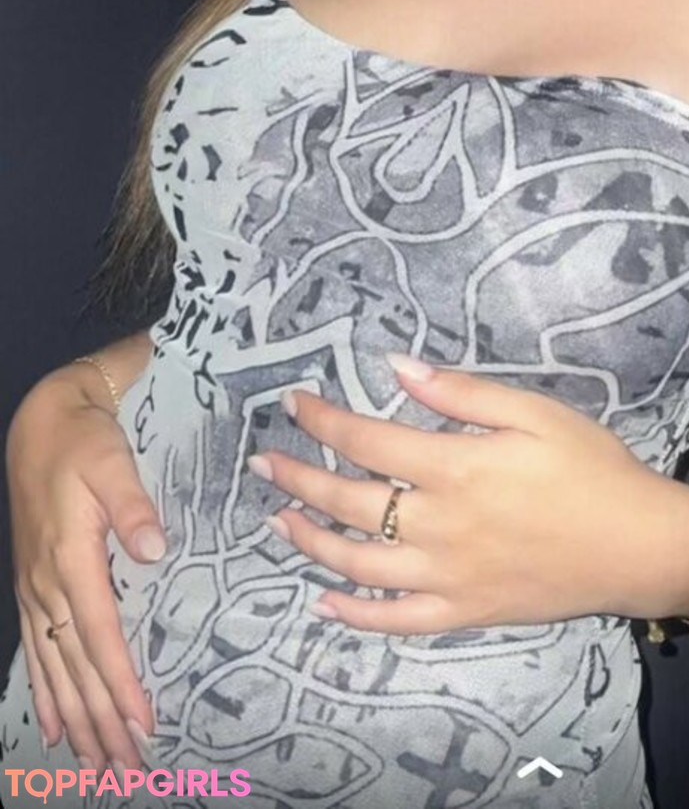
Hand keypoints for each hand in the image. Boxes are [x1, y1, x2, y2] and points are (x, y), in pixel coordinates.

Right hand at [5, 373, 160, 770]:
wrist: (44, 419)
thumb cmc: (84, 439)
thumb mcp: (111, 462)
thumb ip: (133, 506)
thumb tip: (153, 550)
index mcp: (71, 561)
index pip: (99, 636)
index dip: (119, 683)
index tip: (142, 723)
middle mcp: (48, 585)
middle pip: (77, 668)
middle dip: (102, 722)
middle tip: (128, 770)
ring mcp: (36, 589)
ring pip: (56, 669)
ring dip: (77, 719)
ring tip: (97, 766)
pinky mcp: (34, 584)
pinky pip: (37, 652)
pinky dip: (47, 692)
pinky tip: (56, 725)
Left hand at [247, 354, 675, 634]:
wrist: (637, 545)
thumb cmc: (591, 467)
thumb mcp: (535, 412)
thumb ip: (463, 393)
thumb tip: (397, 367)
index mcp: (456, 467)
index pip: (368, 441)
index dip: (324, 422)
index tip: (295, 404)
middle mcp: (439, 525)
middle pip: (349, 503)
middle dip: (298, 478)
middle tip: (262, 462)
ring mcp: (447, 576)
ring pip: (359, 563)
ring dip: (310, 541)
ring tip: (279, 521)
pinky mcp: (463, 613)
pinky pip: (396, 621)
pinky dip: (355, 614)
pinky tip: (326, 600)